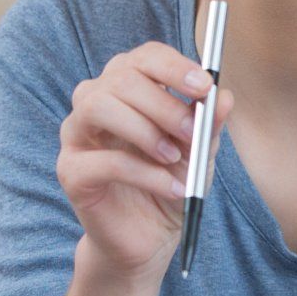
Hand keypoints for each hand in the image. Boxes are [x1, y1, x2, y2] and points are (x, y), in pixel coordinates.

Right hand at [57, 41, 233, 276]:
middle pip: (121, 78)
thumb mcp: (199, 152)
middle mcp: (96, 102)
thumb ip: (209, 124)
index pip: (143, 57)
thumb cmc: (170, 183)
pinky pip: (103, 161)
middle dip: (164, 104)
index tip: (204, 86)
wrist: (149, 238)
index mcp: (127, 88)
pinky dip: (146, 174)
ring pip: (99, 106)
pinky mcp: (71, 171)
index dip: (174, 66)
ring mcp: (77, 135)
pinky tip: (173, 188)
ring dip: (146, 131)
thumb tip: (225, 96)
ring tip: (174, 158)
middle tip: (193, 132)